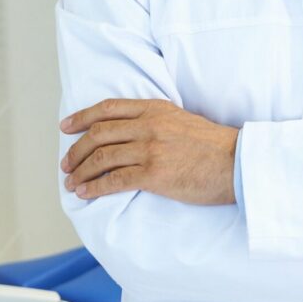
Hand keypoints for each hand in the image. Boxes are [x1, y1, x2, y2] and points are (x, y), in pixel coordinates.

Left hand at [60, 99, 238, 204]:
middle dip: (76, 150)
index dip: (82, 117)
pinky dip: (94, 187)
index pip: (109, 108)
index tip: (66, 127)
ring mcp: (151, 149)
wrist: (236, 162)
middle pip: (99, 134)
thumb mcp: (183, 120)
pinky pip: (114, 180)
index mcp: (157, 108)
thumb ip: (157, 121)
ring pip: (101, 158)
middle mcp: (150, 125)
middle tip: (66, 164)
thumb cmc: (213, 146)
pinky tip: (85, 193)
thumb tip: (130, 134)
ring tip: (72, 183)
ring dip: (80, 172)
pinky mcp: (154, 174)